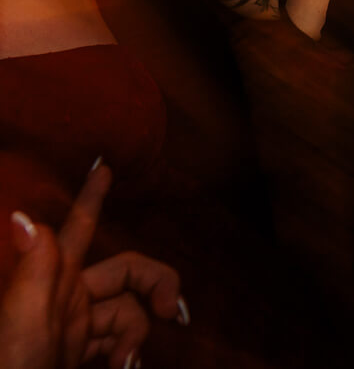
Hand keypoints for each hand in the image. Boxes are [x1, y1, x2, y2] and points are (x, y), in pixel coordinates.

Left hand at [0, 164, 185, 368]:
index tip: (104, 166)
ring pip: (127, 310)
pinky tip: (125, 366)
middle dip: (156, 285)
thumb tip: (24, 217)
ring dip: (138, 333)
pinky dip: (128, 350)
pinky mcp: (76, 352)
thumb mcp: (22, 326)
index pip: (78, 228)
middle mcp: (63, 299)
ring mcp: (71, 327)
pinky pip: (116, 339)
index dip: (92, 197)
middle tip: (172, 314)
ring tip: (127, 364)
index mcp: (50, 282)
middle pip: (125, 272)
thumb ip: (32, 274)